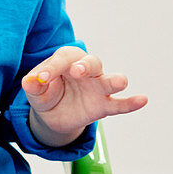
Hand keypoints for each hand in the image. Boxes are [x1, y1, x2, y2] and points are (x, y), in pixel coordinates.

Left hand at [21, 46, 147, 145]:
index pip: (63, 59)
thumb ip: (33, 84)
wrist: (52, 114)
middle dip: (85, 66)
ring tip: (119, 82)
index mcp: (67, 60)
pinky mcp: (104, 105)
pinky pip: (120, 104)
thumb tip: (29, 81)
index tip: (40, 79)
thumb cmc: (45, 93)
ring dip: (114, 80)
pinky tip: (142, 100)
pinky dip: (131, 103)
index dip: (52, 68)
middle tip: (76, 71)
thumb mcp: (35, 90)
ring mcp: (97, 87)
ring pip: (110, 80)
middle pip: (92, 62)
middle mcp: (86, 70)